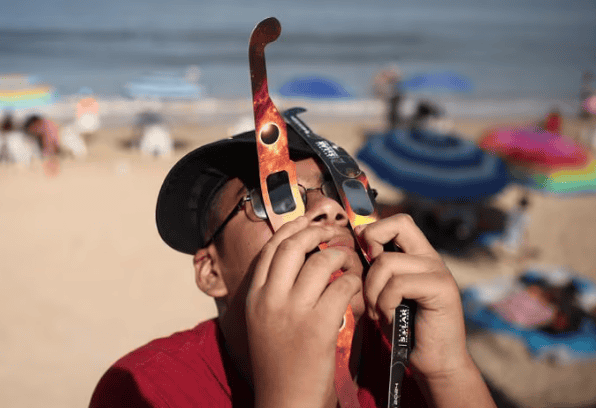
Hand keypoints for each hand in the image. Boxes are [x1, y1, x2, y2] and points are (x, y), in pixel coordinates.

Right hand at [246, 216, 361, 407]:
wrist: (285, 402)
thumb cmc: (279, 364)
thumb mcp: (263, 322)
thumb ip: (273, 292)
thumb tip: (296, 263)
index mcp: (254, 297)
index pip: (269, 249)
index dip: (289, 229)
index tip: (306, 221)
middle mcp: (269, 299)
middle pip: (292, 247)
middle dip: (314, 233)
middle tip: (331, 233)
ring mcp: (292, 312)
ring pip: (319, 263)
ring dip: (339, 256)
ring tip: (348, 262)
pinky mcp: (317, 327)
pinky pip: (341, 288)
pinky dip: (353, 282)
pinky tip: (357, 287)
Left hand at [356, 214, 471, 380]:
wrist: (433, 362)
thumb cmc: (403, 329)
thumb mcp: (382, 291)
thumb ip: (374, 266)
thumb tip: (356, 234)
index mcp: (417, 255)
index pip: (396, 221)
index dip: (373, 232)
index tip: (364, 259)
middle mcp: (431, 258)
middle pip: (399, 224)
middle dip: (373, 245)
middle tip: (369, 278)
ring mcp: (438, 271)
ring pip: (387, 262)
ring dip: (372, 290)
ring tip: (377, 311)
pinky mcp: (442, 289)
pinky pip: (398, 284)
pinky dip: (385, 303)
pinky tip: (389, 318)